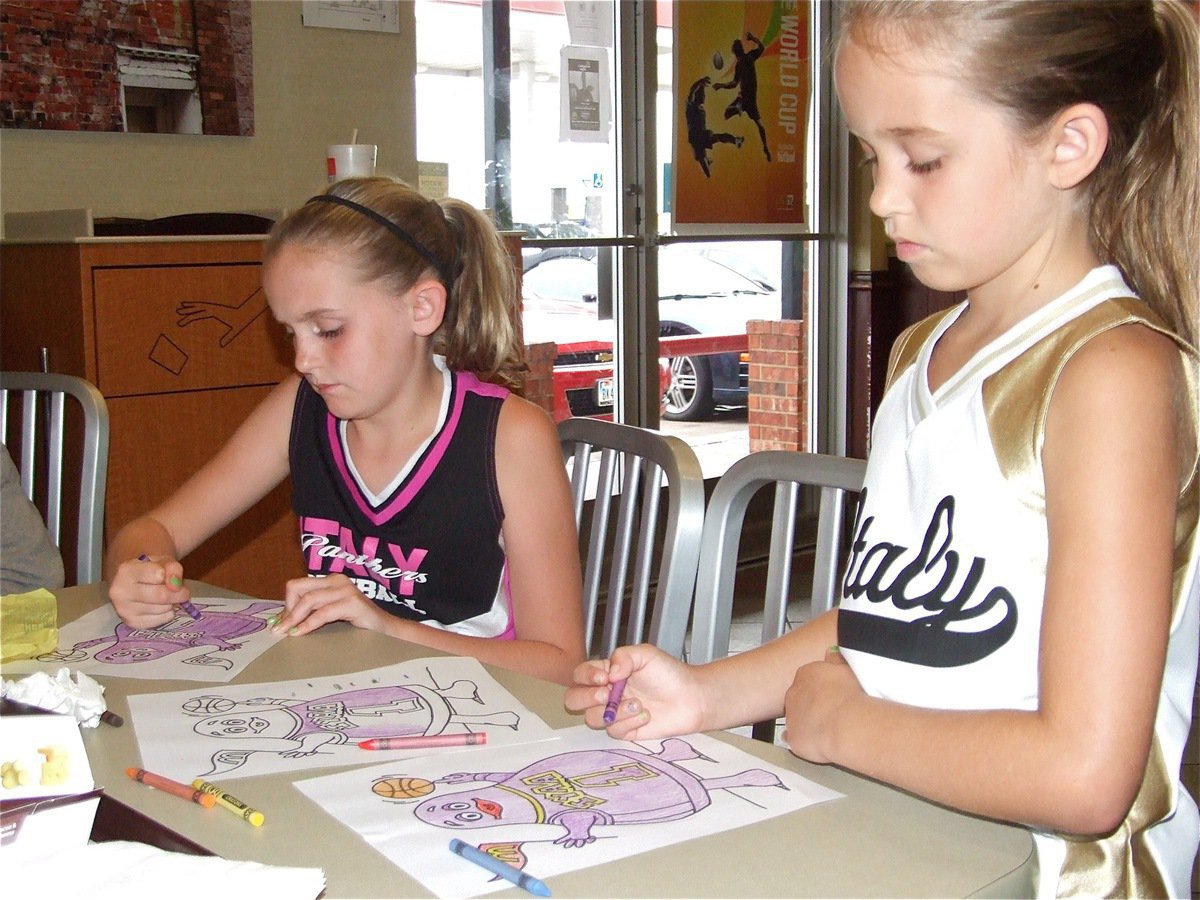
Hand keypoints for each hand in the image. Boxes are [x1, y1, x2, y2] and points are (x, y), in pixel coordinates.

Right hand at [108, 555, 188, 628]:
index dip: (169, 575)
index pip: (157, 575)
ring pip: (163, 609)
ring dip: (172, 603)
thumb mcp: (163, 561)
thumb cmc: (150, 569)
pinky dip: (168, 613)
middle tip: (184, 591)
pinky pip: (161, 620)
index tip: (169, 576)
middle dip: (178, 594)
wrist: (133, 582)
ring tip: (167, 596)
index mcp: (126, 571)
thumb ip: (173, 569)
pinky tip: (161, 606)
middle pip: (160, 596)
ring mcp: (124, 610)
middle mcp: (120, 592)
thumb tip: (175, 586)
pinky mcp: (132, 622)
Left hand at [272, 574, 389, 636]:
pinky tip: (300, 633)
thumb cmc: (357, 623)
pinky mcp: (353, 603)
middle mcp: (337, 580)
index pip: (297, 586)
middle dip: (287, 611)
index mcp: (330, 580)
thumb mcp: (330, 613)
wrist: (387, 630)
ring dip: (294, 618)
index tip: (279, 623)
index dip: (286, 604)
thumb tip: (281, 620)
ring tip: (286, 633)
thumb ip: (311, 612)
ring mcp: (346, 590)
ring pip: (309, 600)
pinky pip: (323, 613)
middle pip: (298, 589)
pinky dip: (308, 624)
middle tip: (278, 630)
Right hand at [564, 644, 704, 739]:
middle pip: (574, 699)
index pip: (580, 674)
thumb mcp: (646, 654)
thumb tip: (608, 673)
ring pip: (592, 718)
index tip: (604, 677)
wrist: (692, 698)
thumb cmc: (670, 674)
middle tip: (606, 695)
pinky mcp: (626, 730)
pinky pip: (613, 731)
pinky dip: (628, 723)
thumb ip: (623, 656)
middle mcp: (606, 693)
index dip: (586, 676)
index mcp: (607, 672)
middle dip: (586, 697)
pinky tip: (645, 715)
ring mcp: (614, 713)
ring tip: (637, 704)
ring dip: (613, 712)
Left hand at [781, 648, 862, 763]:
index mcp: (806, 674)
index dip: (820, 688)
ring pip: (796, 718)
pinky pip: (792, 738)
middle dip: (812, 704)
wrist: (845, 724)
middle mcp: (793, 693)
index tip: (831, 694)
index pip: (808, 678)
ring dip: (807, 722)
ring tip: (827, 728)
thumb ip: (835, 660)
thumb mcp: (847, 669)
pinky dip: (801, 740)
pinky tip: (814, 742)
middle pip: (799, 697)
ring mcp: (791, 715)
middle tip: (830, 711)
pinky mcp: (792, 737)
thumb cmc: (850, 696)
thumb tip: (830, 653)